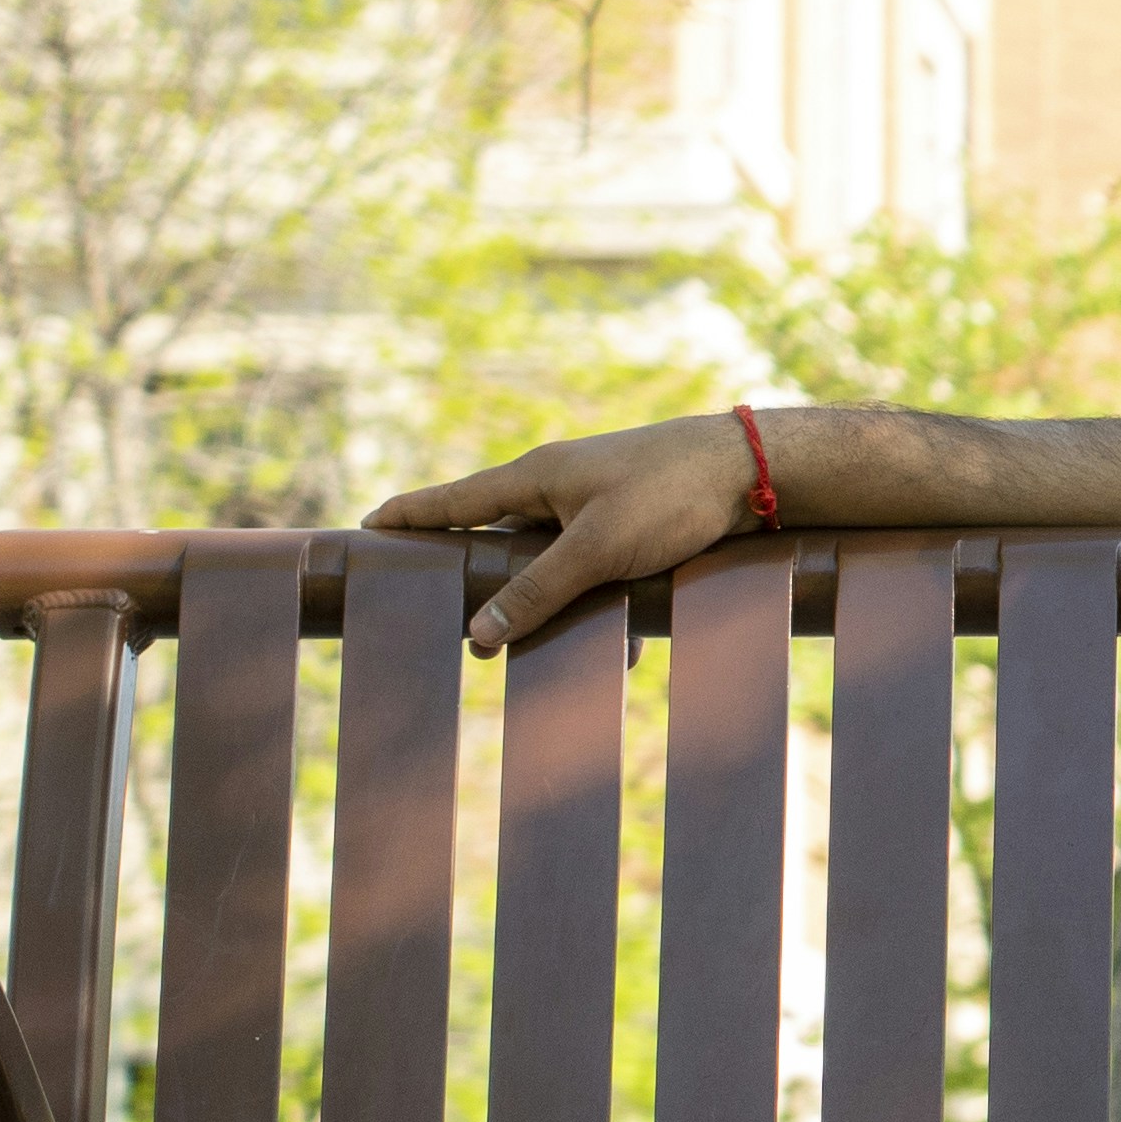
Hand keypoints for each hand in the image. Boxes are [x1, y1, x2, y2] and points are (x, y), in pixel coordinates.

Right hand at [367, 416, 761, 653]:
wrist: (752, 470)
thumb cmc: (671, 495)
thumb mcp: (597, 549)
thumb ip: (538, 591)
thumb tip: (479, 633)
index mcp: (535, 478)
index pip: (453, 501)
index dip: (410, 517)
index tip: (368, 529)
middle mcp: (558, 488)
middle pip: (498, 539)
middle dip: (479, 583)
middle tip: (448, 621)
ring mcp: (595, 505)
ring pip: (551, 563)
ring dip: (545, 606)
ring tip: (527, 652)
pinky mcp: (632, 524)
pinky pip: (597, 572)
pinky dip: (599, 608)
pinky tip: (618, 652)